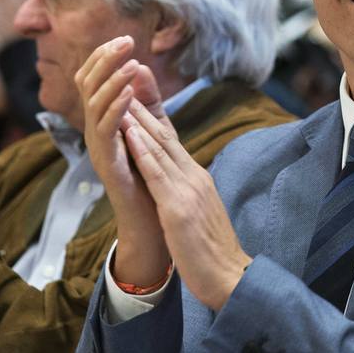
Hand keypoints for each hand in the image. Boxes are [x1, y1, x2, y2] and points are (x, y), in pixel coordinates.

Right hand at [76, 37, 169, 288]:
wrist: (154, 222)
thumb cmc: (151, 176)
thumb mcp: (152, 130)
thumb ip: (147, 100)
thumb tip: (141, 65)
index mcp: (104, 120)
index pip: (93, 79)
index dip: (104, 57)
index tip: (125, 39)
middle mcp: (95, 131)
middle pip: (86, 85)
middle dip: (104, 60)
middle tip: (126, 41)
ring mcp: (98, 147)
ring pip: (93, 104)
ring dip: (112, 80)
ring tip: (130, 63)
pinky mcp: (106, 163)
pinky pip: (105, 130)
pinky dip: (116, 108)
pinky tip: (130, 94)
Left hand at [122, 98, 249, 309]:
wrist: (232, 279)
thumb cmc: (214, 254)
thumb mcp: (198, 215)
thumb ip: (187, 195)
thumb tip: (176, 185)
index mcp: (197, 180)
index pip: (172, 141)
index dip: (154, 114)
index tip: (139, 90)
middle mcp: (194, 178)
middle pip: (165, 135)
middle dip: (145, 104)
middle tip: (129, 73)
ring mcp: (188, 191)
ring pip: (159, 147)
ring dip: (138, 118)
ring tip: (121, 92)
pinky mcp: (179, 208)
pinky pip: (157, 174)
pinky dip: (141, 149)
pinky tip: (129, 131)